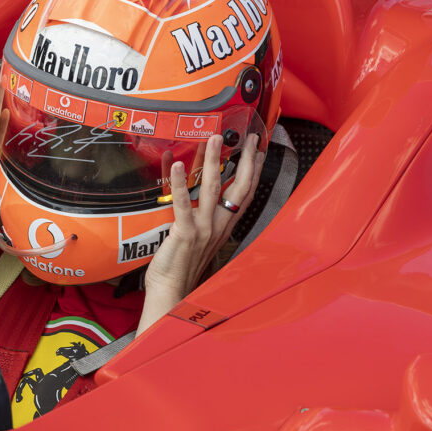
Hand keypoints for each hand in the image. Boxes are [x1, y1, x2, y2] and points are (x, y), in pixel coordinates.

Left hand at [138, 133, 264, 331]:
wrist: (172, 293)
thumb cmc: (182, 268)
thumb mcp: (200, 240)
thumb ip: (203, 217)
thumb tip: (199, 196)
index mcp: (224, 227)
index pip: (245, 194)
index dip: (254, 171)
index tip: (259, 150)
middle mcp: (218, 226)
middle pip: (238, 187)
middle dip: (246, 160)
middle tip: (251, 137)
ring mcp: (203, 229)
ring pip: (212, 189)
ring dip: (213, 161)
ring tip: (214, 139)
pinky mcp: (185, 233)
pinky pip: (183, 204)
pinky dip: (180, 184)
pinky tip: (176, 165)